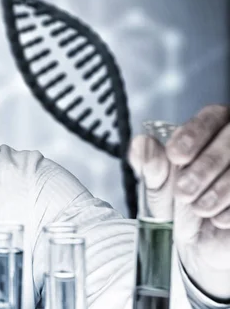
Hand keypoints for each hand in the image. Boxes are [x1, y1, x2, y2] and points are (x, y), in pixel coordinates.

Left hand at [129, 104, 229, 300]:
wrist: (197, 246)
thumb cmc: (178, 208)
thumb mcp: (158, 187)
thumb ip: (150, 165)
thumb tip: (142, 143)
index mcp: (210, 133)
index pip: (210, 117)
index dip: (194, 134)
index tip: (175, 155)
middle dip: (205, 166)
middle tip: (183, 191)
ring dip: (220, 190)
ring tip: (198, 208)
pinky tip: (218, 220)